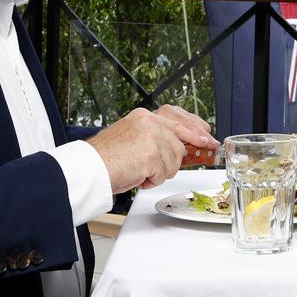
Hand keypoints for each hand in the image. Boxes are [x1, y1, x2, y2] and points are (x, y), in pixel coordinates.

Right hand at [88, 106, 218, 194]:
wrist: (89, 168)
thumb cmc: (106, 158)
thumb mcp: (133, 138)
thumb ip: (155, 138)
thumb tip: (179, 147)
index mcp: (143, 116)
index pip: (176, 116)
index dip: (195, 127)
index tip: (207, 135)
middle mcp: (149, 122)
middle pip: (182, 139)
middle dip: (194, 147)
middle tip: (207, 148)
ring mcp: (152, 137)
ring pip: (175, 159)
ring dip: (161, 171)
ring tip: (141, 171)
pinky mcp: (151, 154)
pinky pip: (164, 173)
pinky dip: (152, 180)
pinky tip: (139, 177)